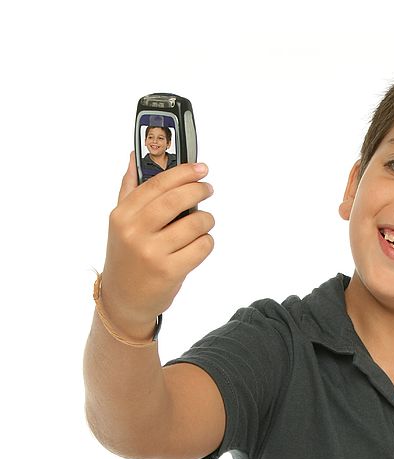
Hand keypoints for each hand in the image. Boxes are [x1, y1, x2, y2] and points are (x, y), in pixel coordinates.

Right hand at [99, 153, 214, 339]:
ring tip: (203, 223)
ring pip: (195, 224)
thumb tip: (135, 157)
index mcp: (122, 215)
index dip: (182, 172)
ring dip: (206, 220)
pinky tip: (198, 245)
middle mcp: (134, 232)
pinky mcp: (170, 271)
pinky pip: (202, 247)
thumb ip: (129, 189)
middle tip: (208, 189)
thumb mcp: (120, 223)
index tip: (200, 167)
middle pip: (177, 199)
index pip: (157, 184)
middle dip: (199, 190)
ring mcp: (152, 253)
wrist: (124, 300)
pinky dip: (206, 242)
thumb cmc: (126, 257)